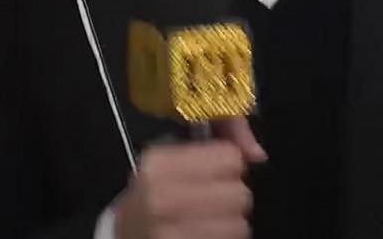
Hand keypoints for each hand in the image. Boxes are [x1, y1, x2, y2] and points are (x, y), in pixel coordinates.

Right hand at [114, 118, 266, 238]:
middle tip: (214, 201)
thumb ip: (208, 152)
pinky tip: (205, 234)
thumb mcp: (165, 165)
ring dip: (230, 223)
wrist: (126, 235)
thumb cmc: (150, 197)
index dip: (228, 165)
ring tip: (209, 221)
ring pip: (239, 224)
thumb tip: (256, 153)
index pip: (229, 157)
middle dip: (232, 197)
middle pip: (239, 193)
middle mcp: (164, 197)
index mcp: (159, 164)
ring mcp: (172, 230)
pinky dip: (224, 238)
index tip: (216, 173)